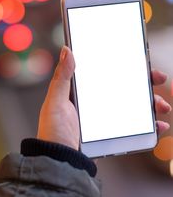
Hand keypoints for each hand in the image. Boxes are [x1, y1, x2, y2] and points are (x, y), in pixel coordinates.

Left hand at [37, 47, 171, 149]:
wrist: (59, 163)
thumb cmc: (53, 133)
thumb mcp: (55, 101)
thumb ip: (62, 77)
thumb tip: (67, 50)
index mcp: (84, 91)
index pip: (108, 72)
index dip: (125, 65)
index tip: (141, 60)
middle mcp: (97, 103)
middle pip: (126, 87)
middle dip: (145, 82)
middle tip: (157, 78)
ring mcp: (106, 119)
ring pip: (135, 106)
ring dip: (151, 103)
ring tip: (161, 105)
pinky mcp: (113, 134)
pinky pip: (135, 127)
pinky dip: (150, 125)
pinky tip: (158, 124)